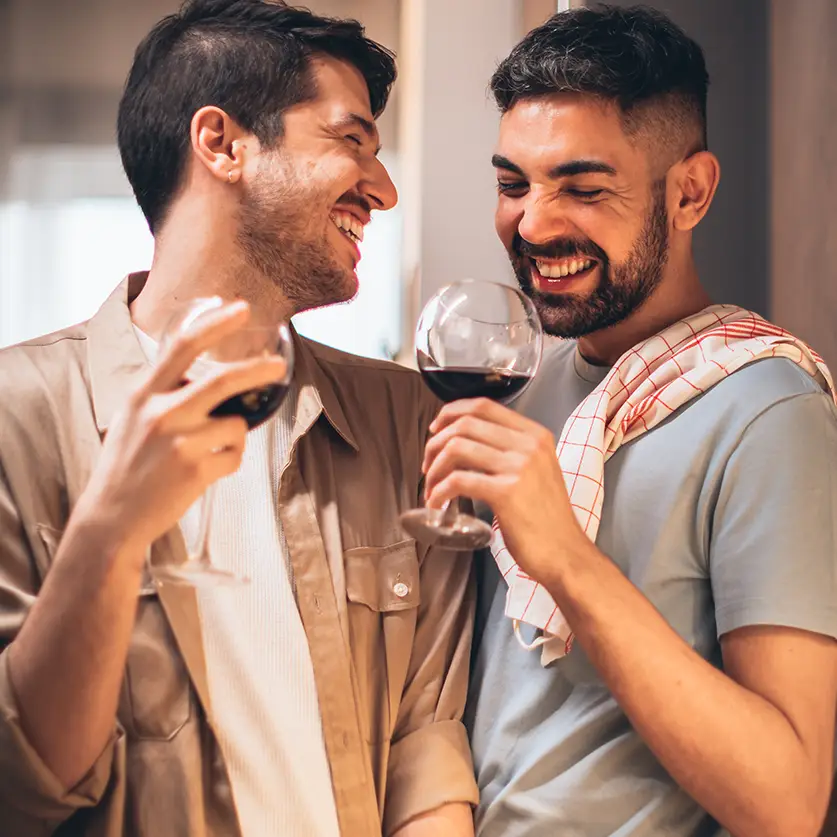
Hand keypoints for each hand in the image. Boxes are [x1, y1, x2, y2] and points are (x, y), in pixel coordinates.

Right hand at [74, 302, 286, 561]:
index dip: (215, 324)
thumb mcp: (133, 416)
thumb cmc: (127, 464)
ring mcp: (179, 441)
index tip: (241, 309)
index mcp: (143, 393)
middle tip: (280, 364)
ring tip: (211, 450)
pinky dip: (230, 460)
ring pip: (237, 424)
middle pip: (223, 380)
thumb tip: (207, 377)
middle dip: (258, 369)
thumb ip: (164, 393)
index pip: (182, 346)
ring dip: (235, 435)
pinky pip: (235, 455)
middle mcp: (160, 412)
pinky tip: (206, 471)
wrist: (111, 516)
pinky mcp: (195, 470)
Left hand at [422, 398, 588, 584]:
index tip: (436, 429)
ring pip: (457, 447)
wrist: (565, 553)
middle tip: (428, 465)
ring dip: (435, 468)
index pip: (484, 406)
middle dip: (436, 443)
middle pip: (465, 424)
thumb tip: (466, 445)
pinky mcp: (506, 492)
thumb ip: (509, 452)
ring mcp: (519, 467)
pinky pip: (458, 480)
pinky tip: (436, 504)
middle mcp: (528, 445)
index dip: (452, 413)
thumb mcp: (536, 471)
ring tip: (431, 487)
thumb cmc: (547, 520)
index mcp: (535, 435)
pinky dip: (439, 491)